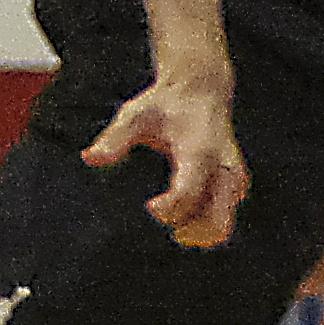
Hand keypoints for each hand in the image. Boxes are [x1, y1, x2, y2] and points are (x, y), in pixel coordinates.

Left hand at [80, 61, 243, 249]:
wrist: (200, 91)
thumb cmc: (162, 106)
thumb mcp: (135, 115)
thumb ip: (115, 138)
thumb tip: (90, 158)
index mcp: (201, 151)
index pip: (189, 194)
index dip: (169, 209)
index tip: (149, 206)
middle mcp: (224, 167)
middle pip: (215, 220)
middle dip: (187, 229)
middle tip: (161, 217)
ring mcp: (232, 178)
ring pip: (221, 224)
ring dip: (195, 233)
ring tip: (168, 220)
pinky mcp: (233, 185)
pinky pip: (223, 218)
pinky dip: (202, 228)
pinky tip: (179, 222)